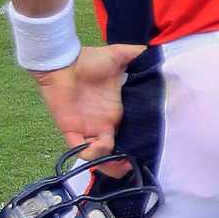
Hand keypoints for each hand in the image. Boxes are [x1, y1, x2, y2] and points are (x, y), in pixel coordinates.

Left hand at [30, 43, 144, 165]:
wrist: (63, 60)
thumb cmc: (89, 59)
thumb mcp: (118, 55)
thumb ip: (137, 54)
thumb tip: (155, 52)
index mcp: (115, 112)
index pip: (127, 135)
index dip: (135, 146)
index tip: (147, 151)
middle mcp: (103, 123)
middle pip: (113, 152)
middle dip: (121, 163)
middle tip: (131, 165)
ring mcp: (87, 128)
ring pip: (97, 155)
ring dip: (107, 162)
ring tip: (116, 163)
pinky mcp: (71, 130)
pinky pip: (79, 149)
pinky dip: (87, 155)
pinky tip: (96, 151)